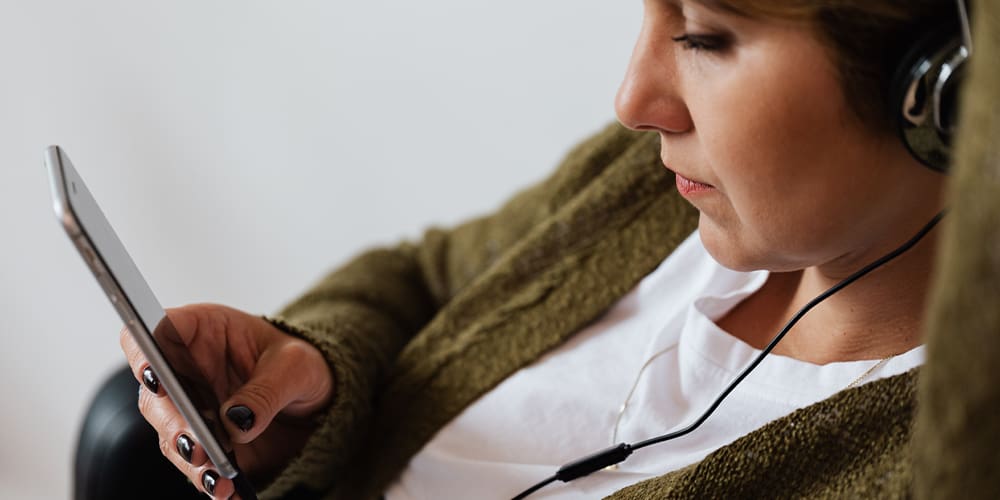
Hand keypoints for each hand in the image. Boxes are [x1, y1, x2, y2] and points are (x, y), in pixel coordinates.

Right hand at [120, 303, 332, 497]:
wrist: (315, 399)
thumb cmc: (298, 364)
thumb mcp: (296, 366)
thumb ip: (266, 389)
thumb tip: (236, 422)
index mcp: (201, 332)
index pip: (158, 331)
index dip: (145, 350)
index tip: (154, 374)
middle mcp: (185, 371)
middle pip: (154, 392)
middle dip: (171, 420)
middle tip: (196, 444)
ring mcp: (190, 410)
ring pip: (169, 434)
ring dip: (189, 458)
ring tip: (217, 477)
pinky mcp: (203, 444)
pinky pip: (194, 466)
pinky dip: (209, 480)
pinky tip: (228, 490)